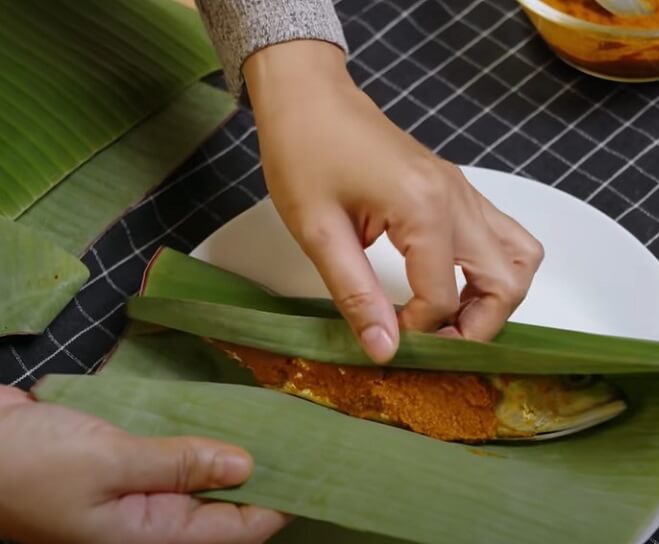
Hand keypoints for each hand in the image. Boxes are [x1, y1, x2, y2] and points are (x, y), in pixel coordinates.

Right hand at [0, 385, 287, 543]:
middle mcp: (150, 524)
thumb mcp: (110, 464)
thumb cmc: (30, 465)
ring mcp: (137, 497)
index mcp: (151, 538)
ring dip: (231, 452)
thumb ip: (179, 465)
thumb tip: (247, 466)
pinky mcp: (124, 468)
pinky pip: (173, 459)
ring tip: (275, 421)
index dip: (281, 503)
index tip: (320, 471)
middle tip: (304, 434)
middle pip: (224, 506)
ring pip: (201, 479)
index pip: (238, 530)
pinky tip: (221, 414)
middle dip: (263, 475)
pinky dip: (197, 439)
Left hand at [244, 41, 543, 362]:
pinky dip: (489, 270)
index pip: (444, 297)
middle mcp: (458, 199)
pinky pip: (500, 236)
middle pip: (508, 281)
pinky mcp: (456, 190)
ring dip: (496, 296)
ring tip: (452, 317)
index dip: (419, 331)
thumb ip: (356, 295)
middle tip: (436, 341)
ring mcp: (463, 192)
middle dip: (479, 326)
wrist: (309, 95)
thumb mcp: (318, 232)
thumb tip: (384, 349)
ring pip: (520, 257)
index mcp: (425, 209)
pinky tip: (449, 283)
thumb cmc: (304, 152)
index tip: (387, 336)